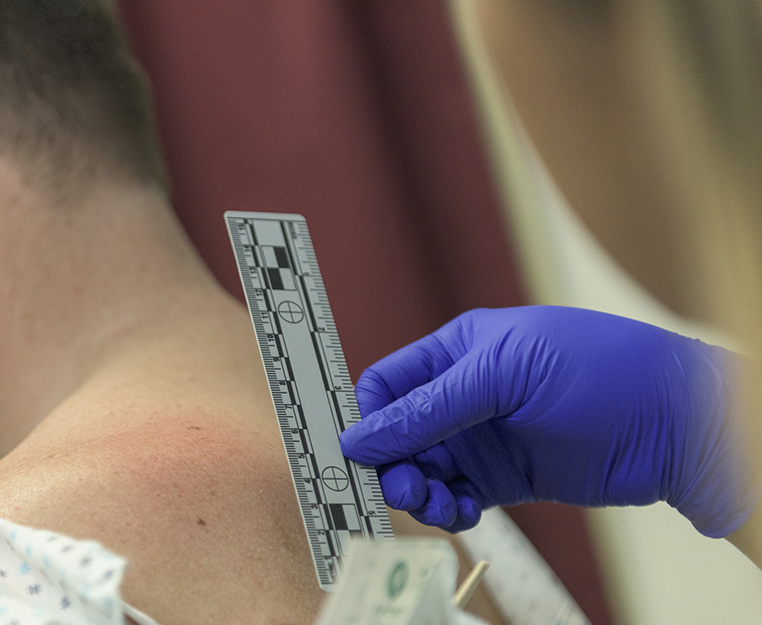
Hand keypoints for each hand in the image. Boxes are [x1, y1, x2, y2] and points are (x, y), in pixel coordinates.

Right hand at [339, 306, 758, 535]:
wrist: (677, 423)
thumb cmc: (600, 371)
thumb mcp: (502, 377)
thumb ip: (429, 409)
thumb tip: (362, 435)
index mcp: (459, 351)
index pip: (389, 384)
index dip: (369, 417)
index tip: (359, 452)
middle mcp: (466, 394)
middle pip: (401, 433)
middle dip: (393, 462)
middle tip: (405, 487)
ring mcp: (487, 436)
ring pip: (426, 469)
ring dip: (419, 490)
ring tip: (436, 504)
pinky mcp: (508, 476)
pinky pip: (458, 496)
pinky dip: (450, 508)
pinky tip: (461, 512)